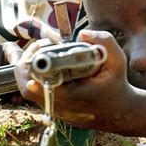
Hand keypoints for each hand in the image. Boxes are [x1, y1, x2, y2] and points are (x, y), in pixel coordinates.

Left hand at [14, 30, 134, 131]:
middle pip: (29, 88)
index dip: (35, 68)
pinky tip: (43, 63)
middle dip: (27, 64)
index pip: (44, 85)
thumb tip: (82, 34)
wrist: (118, 112)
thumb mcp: (117, 61)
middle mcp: (61, 105)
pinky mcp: (53, 110)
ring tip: (41, 52)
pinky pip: (35, 94)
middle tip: (39, 46)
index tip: (40, 48)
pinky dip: (34, 77)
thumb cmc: (116, 85)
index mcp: (74, 95)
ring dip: (28, 70)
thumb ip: (104, 42)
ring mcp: (55, 110)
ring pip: (29, 91)